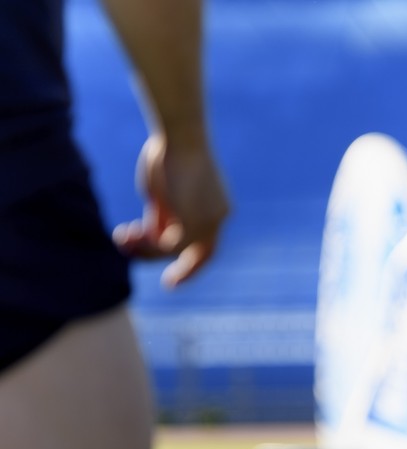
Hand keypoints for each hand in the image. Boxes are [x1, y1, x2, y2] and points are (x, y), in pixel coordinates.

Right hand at [113, 132, 229, 287]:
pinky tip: (126, 235)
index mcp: (215, 206)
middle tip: (169, 285)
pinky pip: (168, 248)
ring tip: (121, 239)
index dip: (189, 255)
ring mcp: (208, 223)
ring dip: (146, 250)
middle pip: (204, 254)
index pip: (205, 238)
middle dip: (185, 271)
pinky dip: (146, 246)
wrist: (180, 137)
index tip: (172, 267)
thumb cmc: (169, 152)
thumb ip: (164, 215)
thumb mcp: (164, 189)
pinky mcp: (194, 226)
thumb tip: (154, 236)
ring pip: (177, 251)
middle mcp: (217, 217)